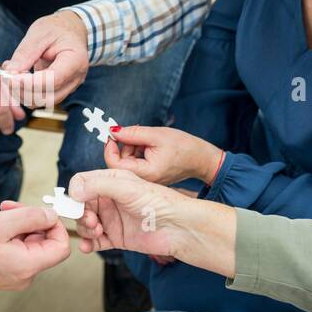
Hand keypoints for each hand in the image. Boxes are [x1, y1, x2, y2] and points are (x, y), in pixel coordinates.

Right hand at [0, 205, 70, 311]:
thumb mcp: (0, 223)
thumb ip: (31, 217)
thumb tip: (50, 215)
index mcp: (28, 265)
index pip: (61, 246)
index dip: (54, 225)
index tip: (39, 212)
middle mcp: (24, 274)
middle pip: (41, 241)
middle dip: (25, 220)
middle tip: (5, 209)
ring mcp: (13, 275)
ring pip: (24, 241)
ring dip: (9, 224)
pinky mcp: (2, 272)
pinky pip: (12, 248)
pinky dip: (1, 234)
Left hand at [4, 11, 89, 107]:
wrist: (70, 31)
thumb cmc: (57, 29)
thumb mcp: (39, 33)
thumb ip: (25, 53)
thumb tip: (10, 72)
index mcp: (75, 60)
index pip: (53, 80)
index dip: (30, 83)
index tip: (11, 78)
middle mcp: (75, 78)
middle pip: (48, 97)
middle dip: (24, 91)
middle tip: (7, 77)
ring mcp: (69, 87)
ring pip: (44, 101)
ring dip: (23, 94)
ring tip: (11, 76)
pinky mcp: (60, 90)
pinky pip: (42, 97)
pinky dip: (27, 92)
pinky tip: (18, 79)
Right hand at [69, 169, 196, 259]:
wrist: (179, 227)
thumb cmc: (160, 202)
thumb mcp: (127, 187)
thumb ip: (98, 185)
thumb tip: (74, 192)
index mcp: (111, 180)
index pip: (82, 183)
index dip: (75, 193)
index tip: (76, 204)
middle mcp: (110, 199)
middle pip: (81, 205)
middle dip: (81, 214)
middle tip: (92, 221)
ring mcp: (112, 219)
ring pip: (86, 224)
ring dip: (85, 229)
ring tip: (96, 232)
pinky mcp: (117, 237)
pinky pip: (95, 241)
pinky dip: (88, 244)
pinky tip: (87, 246)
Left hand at [106, 125, 223, 186]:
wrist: (201, 158)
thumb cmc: (183, 147)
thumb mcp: (156, 134)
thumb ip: (132, 133)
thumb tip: (113, 131)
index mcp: (146, 173)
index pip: (115, 165)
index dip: (110, 149)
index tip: (113, 135)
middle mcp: (144, 181)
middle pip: (120, 162)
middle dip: (124, 145)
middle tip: (136, 132)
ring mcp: (146, 179)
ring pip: (127, 161)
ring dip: (132, 146)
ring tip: (148, 138)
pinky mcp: (148, 175)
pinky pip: (136, 162)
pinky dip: (138, 151)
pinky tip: (150, 145)